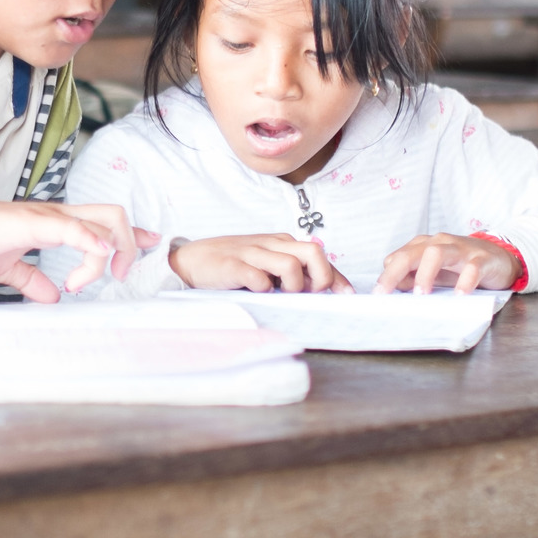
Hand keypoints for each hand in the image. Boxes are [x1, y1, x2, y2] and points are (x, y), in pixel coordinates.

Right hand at [0, 199, 156, 302]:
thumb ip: (31, 281)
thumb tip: (51, 297)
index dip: (130, 234)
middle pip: (113, 215)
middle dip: (130, 243)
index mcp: (53, 224)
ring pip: (101, 221)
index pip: (102, 221)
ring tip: (95, 278)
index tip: (148, 247)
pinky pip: (72, 228)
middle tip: (122, 274)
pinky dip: (91, 241)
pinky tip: (99, 257)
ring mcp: (47, 216)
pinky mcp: (33, 222)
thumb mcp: (7, 271)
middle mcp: (57, 215)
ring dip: (111, 250)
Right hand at [170, 234, 351, 293]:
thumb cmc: (232, 264)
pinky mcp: (233, 265)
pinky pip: (259, 277)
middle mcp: (271, 244)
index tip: (346, 295)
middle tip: (310, 294)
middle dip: (321, 277)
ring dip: (293, 286)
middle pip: (313, 252)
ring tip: (280, 294)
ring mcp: (252, 253)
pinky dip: (264, 287)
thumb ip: (290, 273)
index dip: (336, 277)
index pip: (319, 254)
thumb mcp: (265, 264)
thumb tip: (319, 289)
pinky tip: (257, 291)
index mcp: (281, 243)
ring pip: (291, 265)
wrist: (191, 260)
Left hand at [374, 233, 518, 294]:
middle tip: (385, 293)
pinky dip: (464, 282)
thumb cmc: (463, 266)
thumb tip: (395, 287)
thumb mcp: (435, 273)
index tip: (379, 296)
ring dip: (425, 274)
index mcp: (425, 246)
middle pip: (412, 253)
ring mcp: (461, 250)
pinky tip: (459, 296)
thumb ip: (414, 278)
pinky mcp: (482, 259)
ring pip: (437, 253)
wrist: (501, 258)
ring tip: (421, 295)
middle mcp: (440, 244)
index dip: (387, 276)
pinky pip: (472, 268)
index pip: (399, 258)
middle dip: (395, 273)